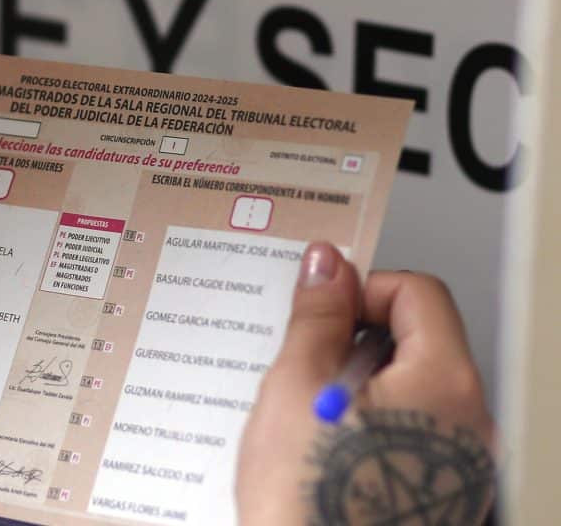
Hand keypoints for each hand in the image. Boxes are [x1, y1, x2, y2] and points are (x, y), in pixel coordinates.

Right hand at [236, 242, 494, 524]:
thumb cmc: (309, 500)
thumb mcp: (297, 385)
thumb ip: (318, 316)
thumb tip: (327, 266)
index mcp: (445, 384)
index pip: (418, 293)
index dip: (363, 288)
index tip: (321, 307)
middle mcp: (469, 424)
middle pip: (417, 342)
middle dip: (354, 340)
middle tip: (301, 362)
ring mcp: (457, 466)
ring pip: (408, 391)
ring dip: (356, 385)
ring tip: (304, 415)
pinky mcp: (436, 496)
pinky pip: (407, 435)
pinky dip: (366, 425)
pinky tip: (320, 449)